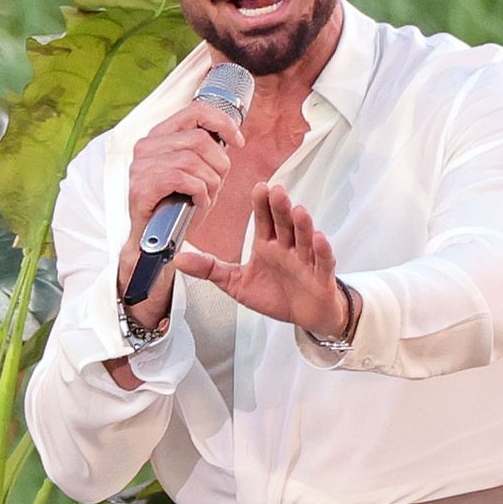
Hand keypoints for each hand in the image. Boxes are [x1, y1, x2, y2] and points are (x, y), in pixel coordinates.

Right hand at [119, 101, 244, 319]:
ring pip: (192, 160)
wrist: (156, 240)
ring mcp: (141, 166)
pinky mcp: (141, 187)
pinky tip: (198, 202)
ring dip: (209, 181)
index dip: (223, 123)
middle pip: (199, 139)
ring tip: (206, 195)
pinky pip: (181, 178)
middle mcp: (147, 145)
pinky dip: (198, 192)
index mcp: (160, 135)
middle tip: (217, 183)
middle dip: (219, 163)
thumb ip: (207, 150)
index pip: (196, 111)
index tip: (239, 142)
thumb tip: (231, 136)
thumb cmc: (178, 204)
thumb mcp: (197, 171)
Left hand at [175, 183, 348, 337]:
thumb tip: (179, 259)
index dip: (262, 204)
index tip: (259, 188)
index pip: (264, 219)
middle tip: (275, 191)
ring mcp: (305, 260)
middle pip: (284, 223)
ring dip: (302, 224)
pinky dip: (322, 250)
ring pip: (304, 238)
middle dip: (280, 208)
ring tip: (298, 211)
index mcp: (267, 244)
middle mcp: (287, 248)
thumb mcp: (236, 283)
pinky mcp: (320, 276)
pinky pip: (323, 261)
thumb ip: (210, 269)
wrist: (304, 315)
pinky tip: (319, 239)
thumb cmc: (275, 294)